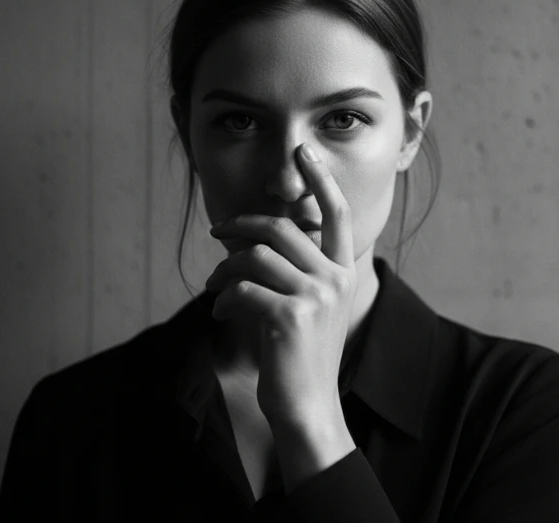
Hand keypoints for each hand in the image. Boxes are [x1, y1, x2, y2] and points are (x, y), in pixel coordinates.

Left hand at [205, 142, 357, 432]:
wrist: (309, 408)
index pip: (336, 214)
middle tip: (217, 232)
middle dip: (241, 225)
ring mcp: (316, 297)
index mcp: (344, 273)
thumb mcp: (309, 310)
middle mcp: (335, 279)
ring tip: (214, 287)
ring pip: (254, 257)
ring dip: (225, 270)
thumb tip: (255, 241)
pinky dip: (222, 300)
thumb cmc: (300, 359)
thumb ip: (296, 273)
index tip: (303, 151)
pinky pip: (242, 289)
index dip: (320, 178)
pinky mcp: (290, 317)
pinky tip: (219, 315)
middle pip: (281, 229)